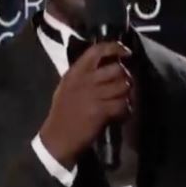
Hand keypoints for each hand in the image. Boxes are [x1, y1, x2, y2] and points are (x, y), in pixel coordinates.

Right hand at [38, 41, 133, 168]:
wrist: (57, 139)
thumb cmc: (62, 113)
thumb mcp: (66, 87)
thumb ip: (83, 75)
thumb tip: (107, 64)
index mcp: (75, 73)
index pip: (97, 51)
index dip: (115, 48)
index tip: (126, 53)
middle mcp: (84, 80)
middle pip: (117, 69)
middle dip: (126, 76)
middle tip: (126, 84)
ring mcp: (93, 95)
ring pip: (123, 86)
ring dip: (128, 94)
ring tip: (124, 101)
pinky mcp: (101, 111)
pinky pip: (123, 105)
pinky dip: (126, 110)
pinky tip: (121, 114)